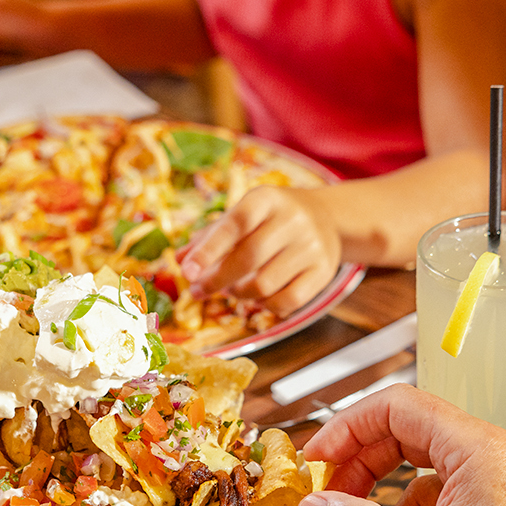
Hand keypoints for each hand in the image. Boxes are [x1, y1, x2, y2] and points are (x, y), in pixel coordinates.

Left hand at [178, 186, 341, 315]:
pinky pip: (288, 301)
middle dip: (216, 281)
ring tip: (230, 290)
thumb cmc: (271, 218)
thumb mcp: (243, 215)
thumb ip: (210, 237)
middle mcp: (293, 220)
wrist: (326, 217)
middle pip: (249, 259)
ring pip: (265, 285)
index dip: (208, 250)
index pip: (236, 224)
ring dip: (239, 294)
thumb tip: (179, 260)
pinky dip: (264, 305)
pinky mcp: (323, 271)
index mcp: (267, 199)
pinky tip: (256, 298)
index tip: (187, 271)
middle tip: (197, 291)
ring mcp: (312, 246)